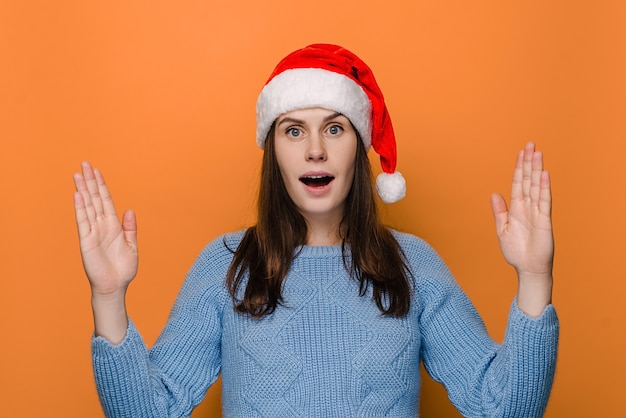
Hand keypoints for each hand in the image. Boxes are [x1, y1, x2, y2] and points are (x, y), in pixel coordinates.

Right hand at [73, 162, 137, 297]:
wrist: (115, 286)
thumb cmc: (123, 268)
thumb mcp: (132, 245)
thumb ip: (130, 228)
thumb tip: (130, 210)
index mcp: (113, 225)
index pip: (106, 200)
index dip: (101, 185)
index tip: (97, 170)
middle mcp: (101, 225)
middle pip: (95, 198)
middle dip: (90, 181)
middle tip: (85, 163)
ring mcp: (93, 231)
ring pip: (87, 206)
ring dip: (83, 190)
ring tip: (78, 174)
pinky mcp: (86, 240)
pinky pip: (83, 221)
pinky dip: (80, 208)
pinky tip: (78, 195)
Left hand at [490, 143, 553, 314]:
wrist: (527, 268)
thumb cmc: (516, 251)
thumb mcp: (502, 229)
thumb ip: (499, 211)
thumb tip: (494, 194)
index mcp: (517, 208)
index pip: (518, 182)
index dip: (519, 167)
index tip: (521, 152)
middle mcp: (528, 206)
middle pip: (528, 179)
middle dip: (528, 162)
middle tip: (531, 144)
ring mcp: (537, 211)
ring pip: (537, 186)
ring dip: (536, 169)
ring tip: (537, 153)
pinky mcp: (544, 220)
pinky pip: (544, 201)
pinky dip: (544, 187)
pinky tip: (544, 174)